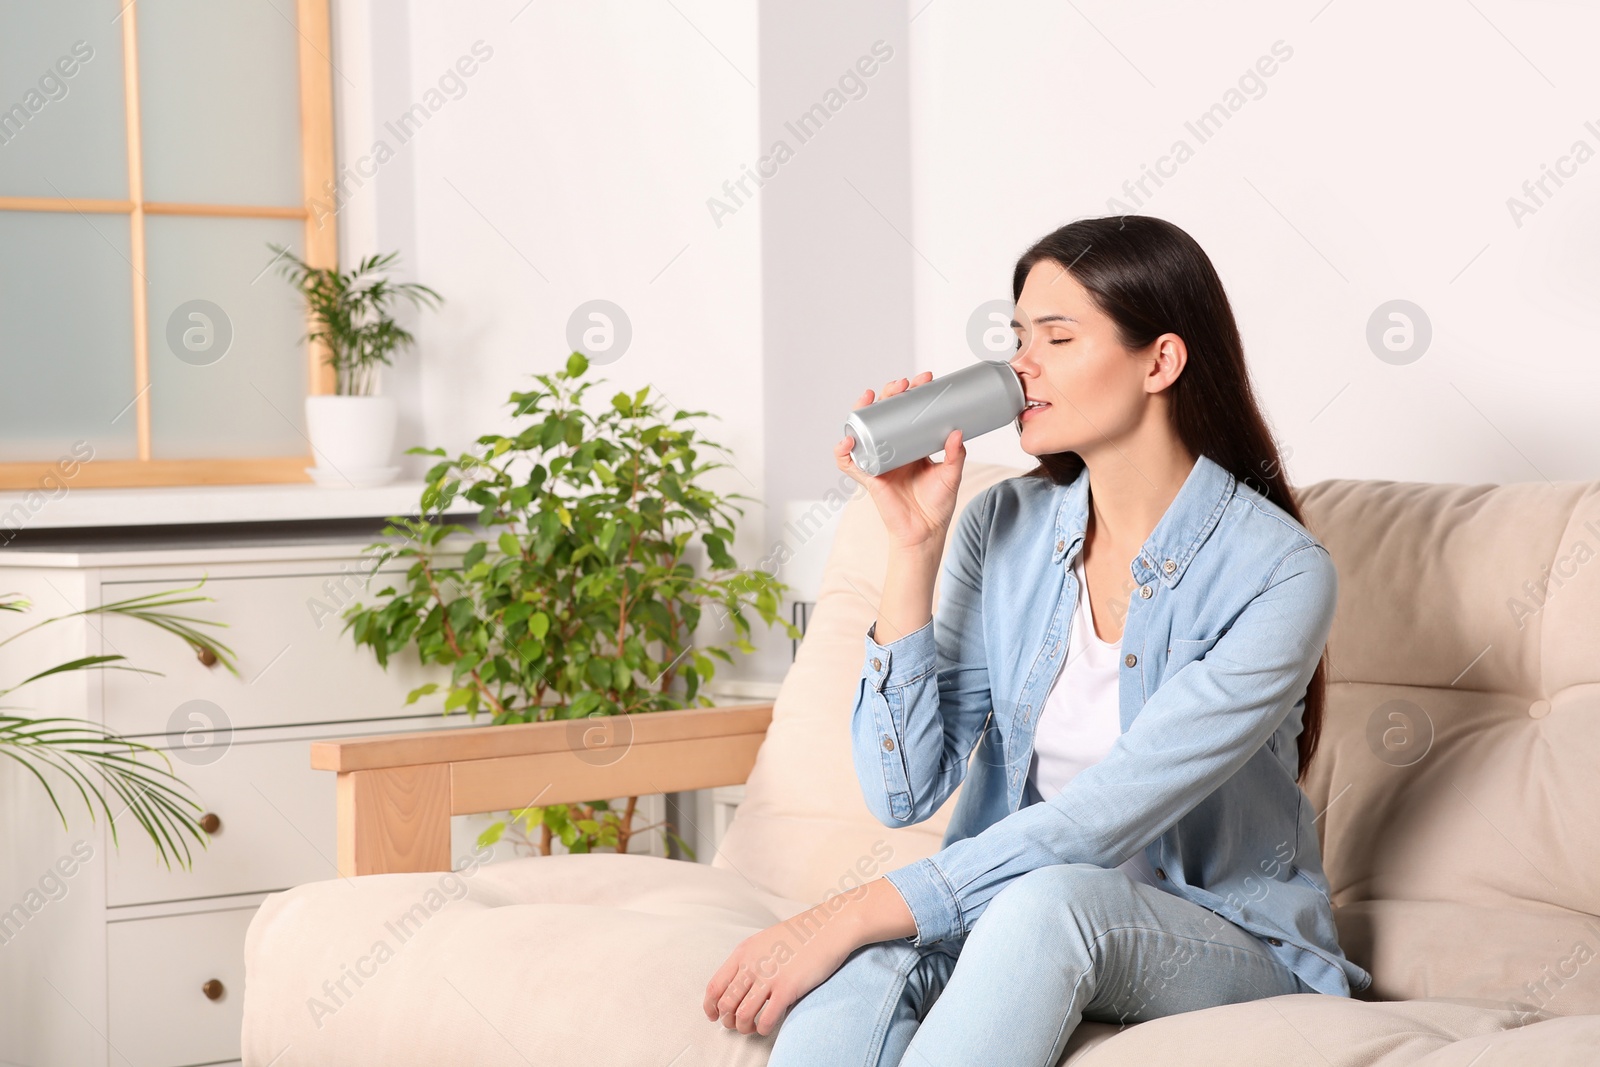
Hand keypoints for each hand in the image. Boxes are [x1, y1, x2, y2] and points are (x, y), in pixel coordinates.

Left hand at [702, 902, 863, 1037]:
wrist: (828, 929)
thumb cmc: (799, 936)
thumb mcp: (764, 941)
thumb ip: (748, 960)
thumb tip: (737, 985)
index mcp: (743, 952)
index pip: (715, 986)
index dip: (710, 1007)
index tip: (714, 1015)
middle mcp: (752, 965)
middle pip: (726, 1004)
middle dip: (728, 1021)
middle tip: (736, 1024)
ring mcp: (769, 977)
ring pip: (742, 1015)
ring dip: (743, 1028)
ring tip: (751, 1027)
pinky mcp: (787, 989)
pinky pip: (765, 1019)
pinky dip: (762, 1029)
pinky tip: (766, 1026)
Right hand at [836, 371, 966, 550]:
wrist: (925, 532)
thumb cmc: (937, 505)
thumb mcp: (951, 475)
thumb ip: (956, 455)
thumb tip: (957, 432)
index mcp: (911, 444)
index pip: (908, 412)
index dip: (913, 394)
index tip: (925, 379)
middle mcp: (892, 449)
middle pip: (883, 414)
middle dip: (889, 395)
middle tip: (902, 384)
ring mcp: (878, 461)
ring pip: (862, 430)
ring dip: (861, 411)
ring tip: (869, 397)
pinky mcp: (868, 478)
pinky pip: (849, 463)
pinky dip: (843, 452)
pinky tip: (847, 440)